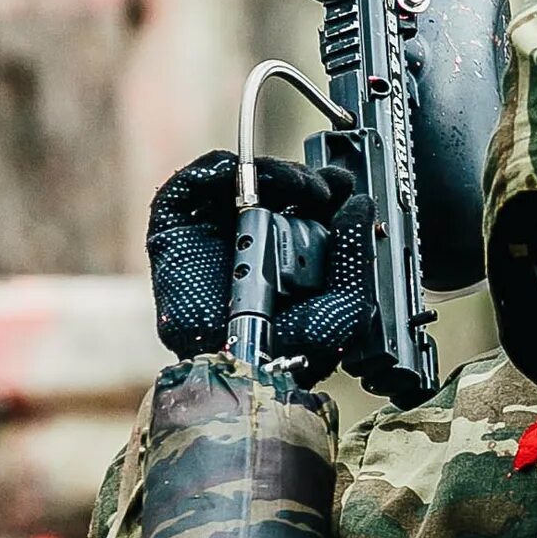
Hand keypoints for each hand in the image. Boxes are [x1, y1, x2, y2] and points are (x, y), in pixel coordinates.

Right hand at [144, 150, 354, 360]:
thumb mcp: (344, 307)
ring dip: (274, 173)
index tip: (346, 186)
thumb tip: (360, 207)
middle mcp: (253, 241)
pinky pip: (193, 184)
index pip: (309, 209)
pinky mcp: (177, 229)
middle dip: (306, 181)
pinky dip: (217, 169)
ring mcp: (213, 233)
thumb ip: (356, 257)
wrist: (236, 368)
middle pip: (279, 189)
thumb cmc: (287, 352)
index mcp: (290, 256)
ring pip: (242, 181)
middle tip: (326, 186)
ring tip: (296, 187)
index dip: (329, 191)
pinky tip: (243, 177)